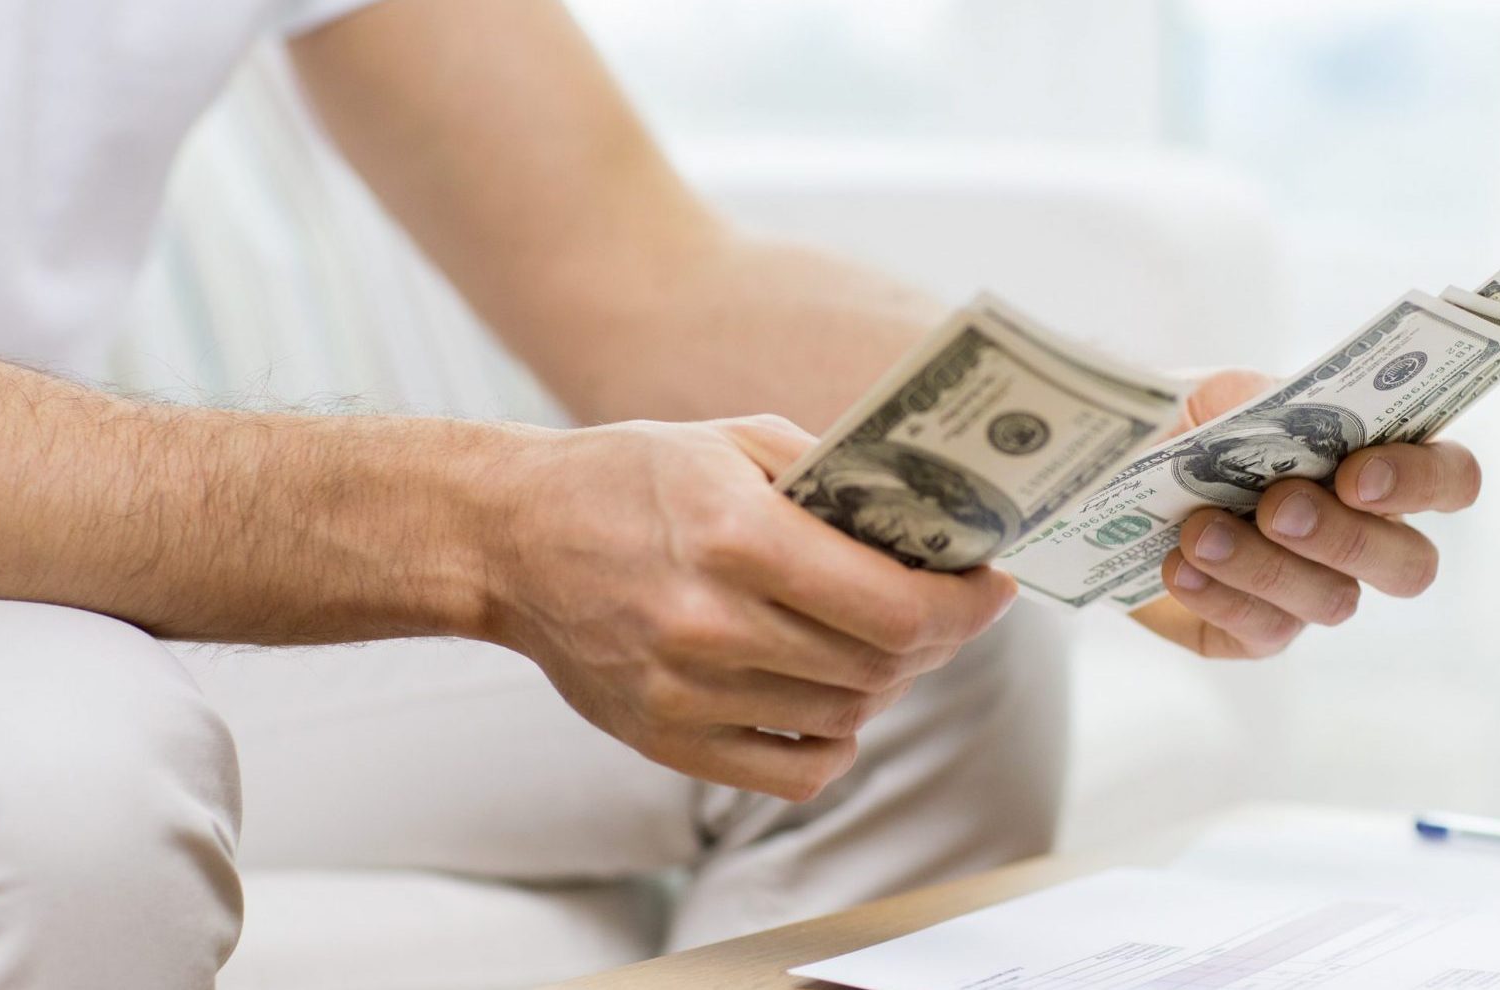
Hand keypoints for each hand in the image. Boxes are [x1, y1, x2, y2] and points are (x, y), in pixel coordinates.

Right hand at [479, 415, 1017, 799]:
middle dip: (941, 636)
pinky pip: (796, 770)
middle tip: (952, 608)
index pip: (898, 606)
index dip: (968, 606)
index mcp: (736, 537)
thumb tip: (933, 526)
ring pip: (849, 715)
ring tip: (884, 640)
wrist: (506, 538)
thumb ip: (836, 482)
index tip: (993, 588)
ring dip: (890, 681)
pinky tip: (831, 696)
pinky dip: (836, 740)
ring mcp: (686, 692)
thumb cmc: (628, 477)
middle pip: (884, 665)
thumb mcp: (735, 442)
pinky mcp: (665, 739)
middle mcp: (712, 623)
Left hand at [1130, 370, 1481, 657]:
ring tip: (1199, 532)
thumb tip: (1285, 417)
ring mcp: (1316, 593)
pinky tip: (1179, 567)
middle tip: (1278, 507)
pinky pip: (1264, 630)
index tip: (1357, 474)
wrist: (1116, 480)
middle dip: (1347, 537)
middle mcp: (1364, 536)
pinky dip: (1220, 596)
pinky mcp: (1259, 634)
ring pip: (1334, 602)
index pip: (1449, 479)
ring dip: (1266, 565)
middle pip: (1410, 565)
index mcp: (1377, 463)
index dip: (1422, 481)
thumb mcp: (1226, 394)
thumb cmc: (1188, 429)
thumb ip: (1270, 401)